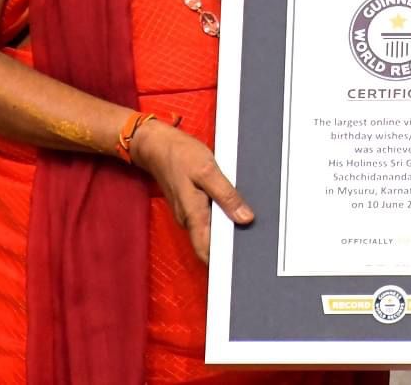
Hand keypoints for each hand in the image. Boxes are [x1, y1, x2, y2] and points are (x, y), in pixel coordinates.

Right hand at [130, 118, 252, 262]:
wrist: (156, 145)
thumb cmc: (180, 155)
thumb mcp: (208, 171)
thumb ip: (226, 195)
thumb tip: (245, 218)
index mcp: (193, 215)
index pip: (206, 251)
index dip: (221, 262)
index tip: (240, 265)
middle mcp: (189, 219)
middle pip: (210, 242)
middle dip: (229, 243)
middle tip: (253, 241)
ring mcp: (188, 212)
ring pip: (210, 228)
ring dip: (226, 227)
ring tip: (249, 223)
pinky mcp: (190, 204)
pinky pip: (207, 216)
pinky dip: (220, 214)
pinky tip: (233, 206)